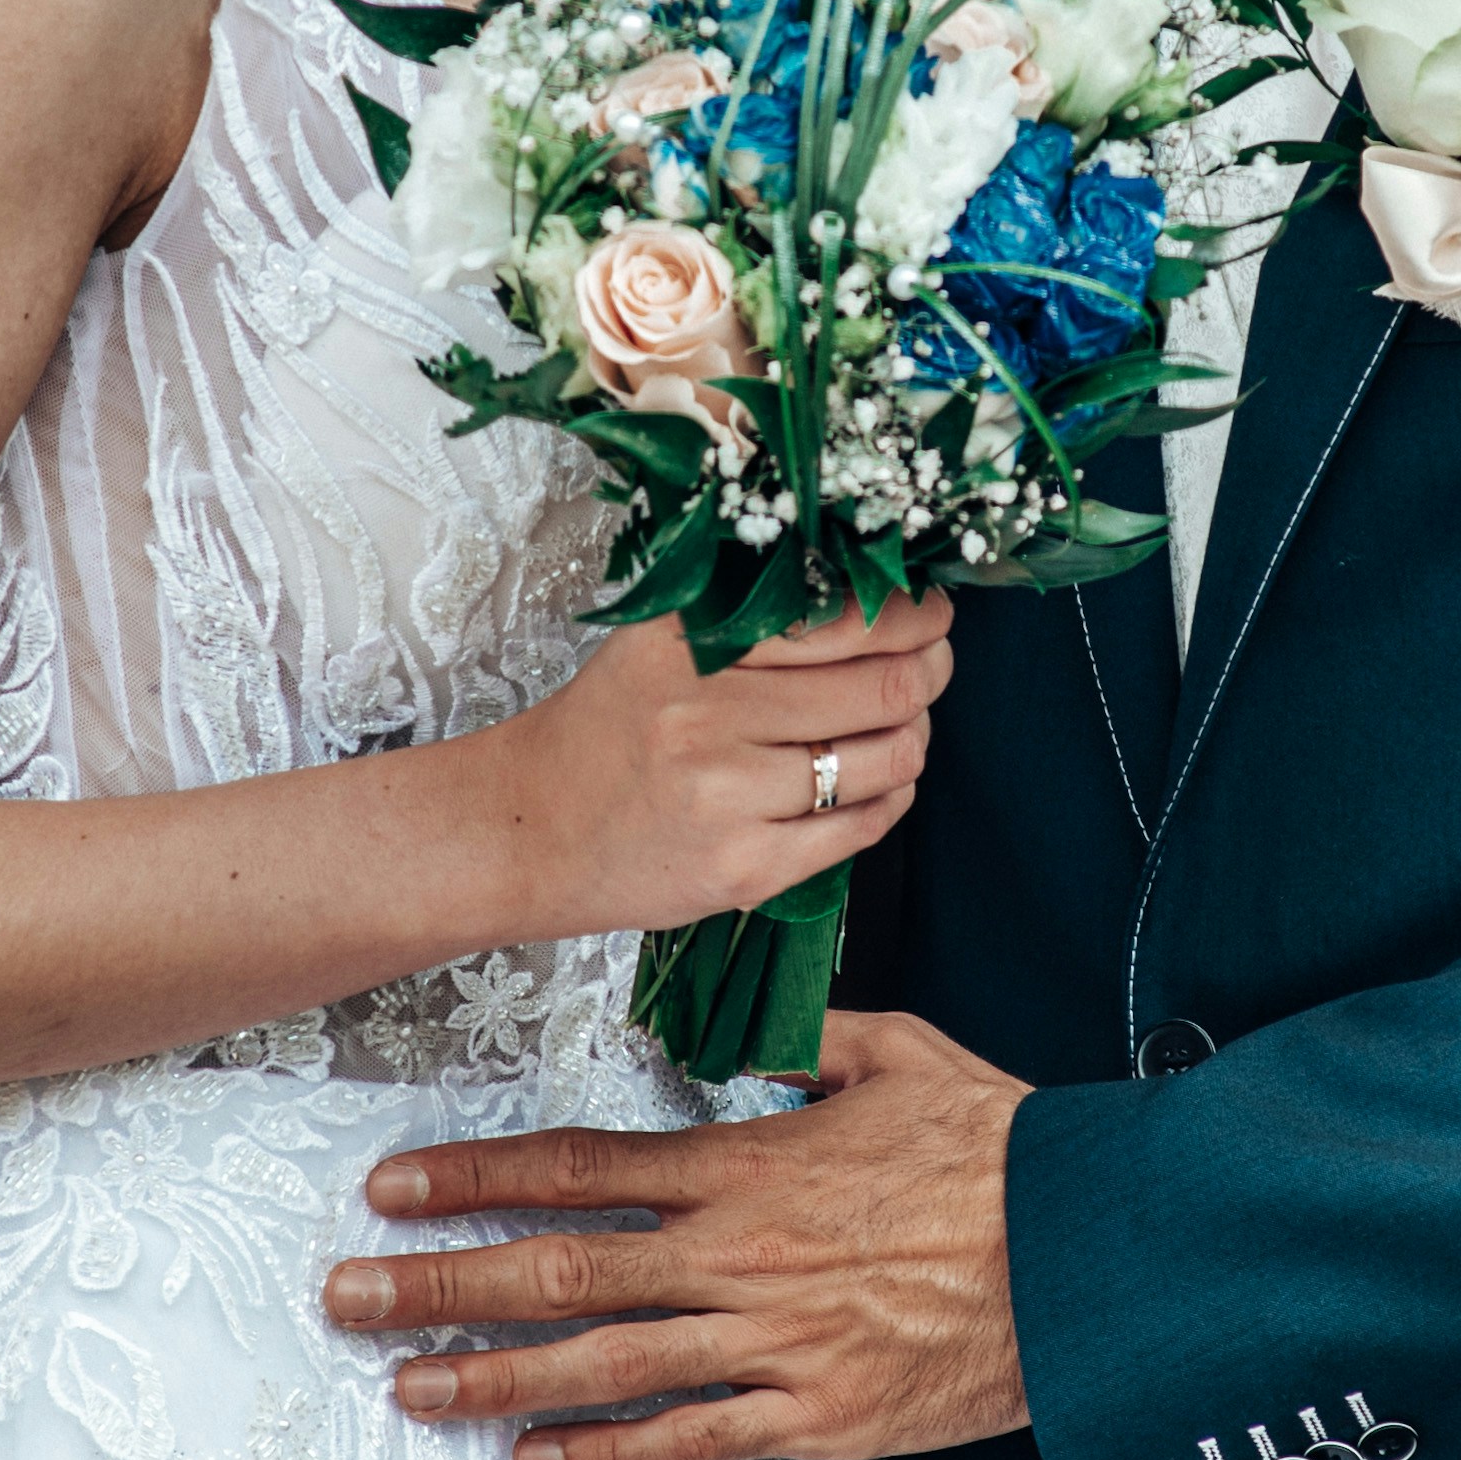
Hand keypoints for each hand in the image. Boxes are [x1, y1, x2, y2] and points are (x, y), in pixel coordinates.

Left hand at [321, 1005, 1027, 1459]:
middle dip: (437, 1283)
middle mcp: (735, 1256)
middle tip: (346, 1295)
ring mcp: (769, 1343)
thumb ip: (812, 1040)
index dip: (474, 1177)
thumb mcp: (905, 1057)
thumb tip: (756, 1025)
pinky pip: (686, 1440)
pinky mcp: (812, 1414)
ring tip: (404, 1384)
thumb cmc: (1005, 1151)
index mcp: (748, 1164)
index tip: (392, 1183)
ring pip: (598, 1364)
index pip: (579, 1167)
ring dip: (487, 1375)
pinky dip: (603, 1453)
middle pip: (555, 1270)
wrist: (1095, 1256)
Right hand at [494, 594, 950, 939]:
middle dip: (931, 672)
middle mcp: (710, 711)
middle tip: (933, 665)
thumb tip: (872, 593)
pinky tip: (880, 784)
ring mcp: (729, 794)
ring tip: (904, 727)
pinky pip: (860, 828)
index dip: (914, 612)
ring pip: (885, 758)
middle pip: (884, 685)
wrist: (527, 828)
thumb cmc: (607, 727)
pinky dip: (890, 800)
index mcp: (694, 639)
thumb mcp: (658, 641)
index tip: (930, 610)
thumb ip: (747, 611)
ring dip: (915, 739)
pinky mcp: (744, 866)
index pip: (846, 615)